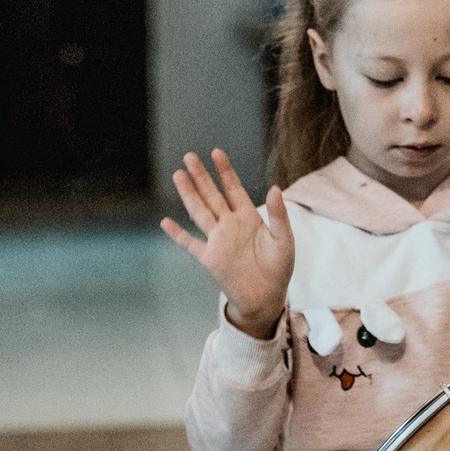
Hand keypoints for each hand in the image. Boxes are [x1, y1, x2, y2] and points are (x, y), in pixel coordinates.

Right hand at [160, 150, 295, 338]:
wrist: (267, 298)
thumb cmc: (279, 269)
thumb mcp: (283, 239)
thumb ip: (278, 215)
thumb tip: (275, 188)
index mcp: (248, 217)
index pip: (233, 188)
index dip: (225, 171)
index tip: (216, 152)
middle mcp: (230, 225)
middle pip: (212, 195)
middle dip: (201, 176)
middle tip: (189, 156)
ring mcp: (218, 241)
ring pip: (199, 212)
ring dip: (189, 195)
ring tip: (178, 176)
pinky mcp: (210, 259)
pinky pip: (191, 244)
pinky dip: (178, 234)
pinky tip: (166, 223)